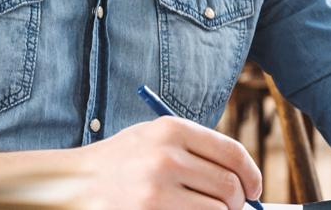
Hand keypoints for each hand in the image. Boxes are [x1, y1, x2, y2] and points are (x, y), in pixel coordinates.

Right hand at [72, 117, 261, 209]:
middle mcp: (167, 156)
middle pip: (230, 185)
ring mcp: (157, 187)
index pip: (232, 152)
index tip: (254, 188)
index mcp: (172, 129)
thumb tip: (244, 179)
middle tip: (233, 207)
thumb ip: (197, 151)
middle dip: (238, 202)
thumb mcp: (154, 139)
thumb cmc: (122, 163)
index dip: (251, 174)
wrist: (75, 183)